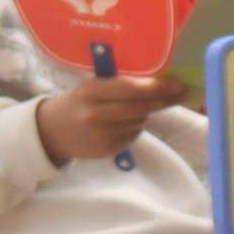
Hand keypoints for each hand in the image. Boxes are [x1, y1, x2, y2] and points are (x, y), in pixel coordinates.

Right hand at [32, 69, 188, 162]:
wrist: (52, 131)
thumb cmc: (78, 102)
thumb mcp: (91, 87)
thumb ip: (120, 85)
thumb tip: (160, 84)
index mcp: (91, 92)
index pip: (130, 89)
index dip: (156, 87)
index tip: (177, 84)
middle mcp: (95, 114)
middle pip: (140, 107)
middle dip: (163, 100)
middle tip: (181, 93)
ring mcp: (101, 134)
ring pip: (139, 121)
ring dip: (143, 114)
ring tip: (127, 111)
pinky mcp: (106, 149)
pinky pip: (133, 135)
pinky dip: (133, 128)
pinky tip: (119, 125)